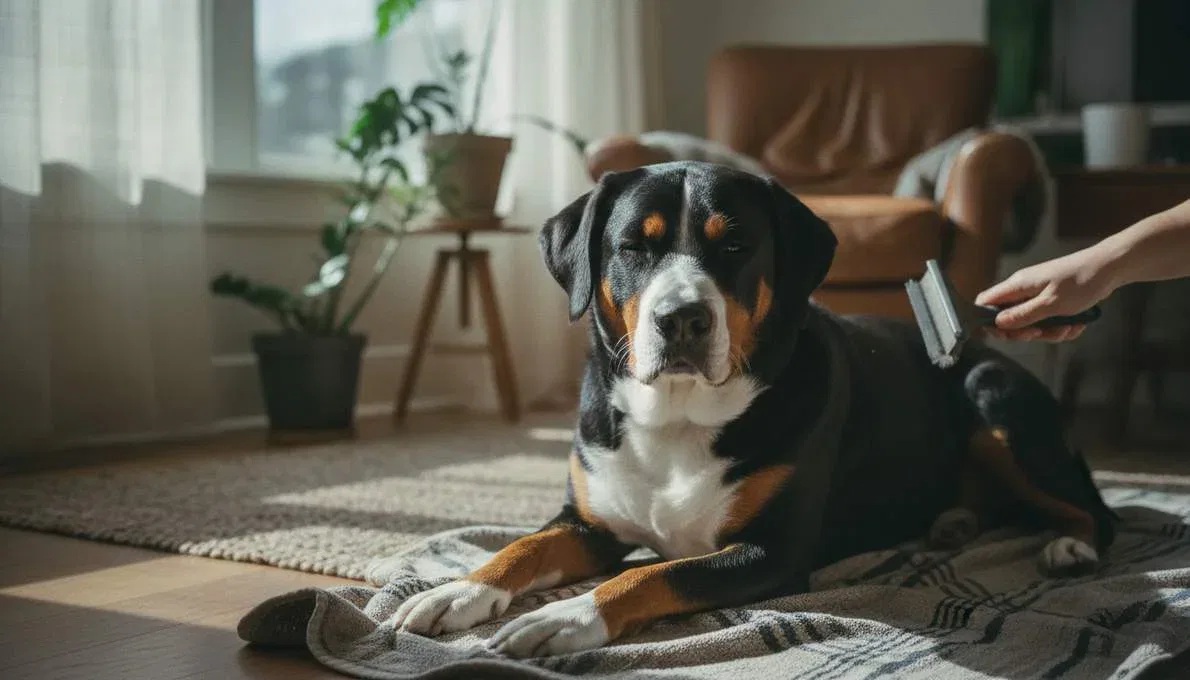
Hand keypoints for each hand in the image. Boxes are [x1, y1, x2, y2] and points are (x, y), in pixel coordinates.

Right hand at [975, 246, 1117, 341]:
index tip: (1005, 334)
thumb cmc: (1081, 281)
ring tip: (1067, 327)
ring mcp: (1039, 295)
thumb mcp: (1051, 304)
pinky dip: (1061, 326)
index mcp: (1017, 285)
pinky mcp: (1053, 300)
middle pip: (1009, 318)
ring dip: (1049, 332)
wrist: (1111, 268)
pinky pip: (1049, 321)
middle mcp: (1024, 290)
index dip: (988, 321)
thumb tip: (997, 324)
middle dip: (1025, 332)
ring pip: (1032, 323)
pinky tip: (1076, 324)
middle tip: (1040, 334)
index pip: (986, 302)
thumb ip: (1022, 315)